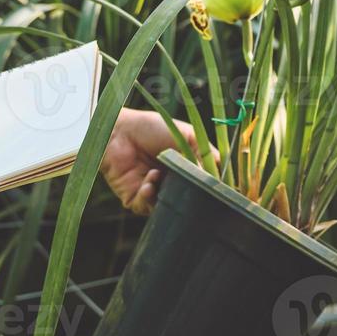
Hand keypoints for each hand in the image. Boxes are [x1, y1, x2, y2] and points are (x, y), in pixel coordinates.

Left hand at [99, 108, 216, 215]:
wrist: (119, 129)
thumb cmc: (151, 127)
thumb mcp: (186, 136)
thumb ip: (204, 154)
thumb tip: (216, 178)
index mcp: (185, 170)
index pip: (200, 186)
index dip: (207, 189)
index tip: (213, 189)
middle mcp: (170, 184)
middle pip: (186, 200)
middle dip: (187, 196)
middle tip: (188, 189)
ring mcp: (153, 192)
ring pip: (167, 207)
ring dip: (166, 195)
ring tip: (160, 176)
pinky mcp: (134, 198)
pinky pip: (146, 208)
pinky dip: (149, 198)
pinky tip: (148, 183)